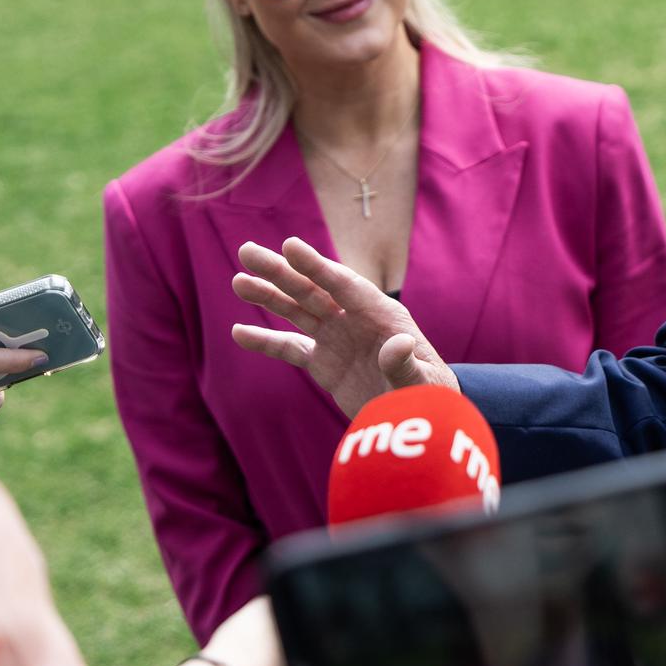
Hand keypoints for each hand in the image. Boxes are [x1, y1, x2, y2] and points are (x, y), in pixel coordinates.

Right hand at [230, 237, 454, 418]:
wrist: (417, 419)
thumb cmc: (427, 394)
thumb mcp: (420, 381)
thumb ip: (405, 364)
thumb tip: (398, 345)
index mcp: (381, 315)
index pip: (344, 285)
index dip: (317, 266)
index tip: (290, 246)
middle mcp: (355, 320)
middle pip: (313, 291)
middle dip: (281, 272)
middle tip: (247, 251)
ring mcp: (337, 338)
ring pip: (297, 311)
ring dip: (268, 297)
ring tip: (239, 281)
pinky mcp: (323, 362)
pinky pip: (289, 348)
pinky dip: (265, 341)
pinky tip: (239, 332)